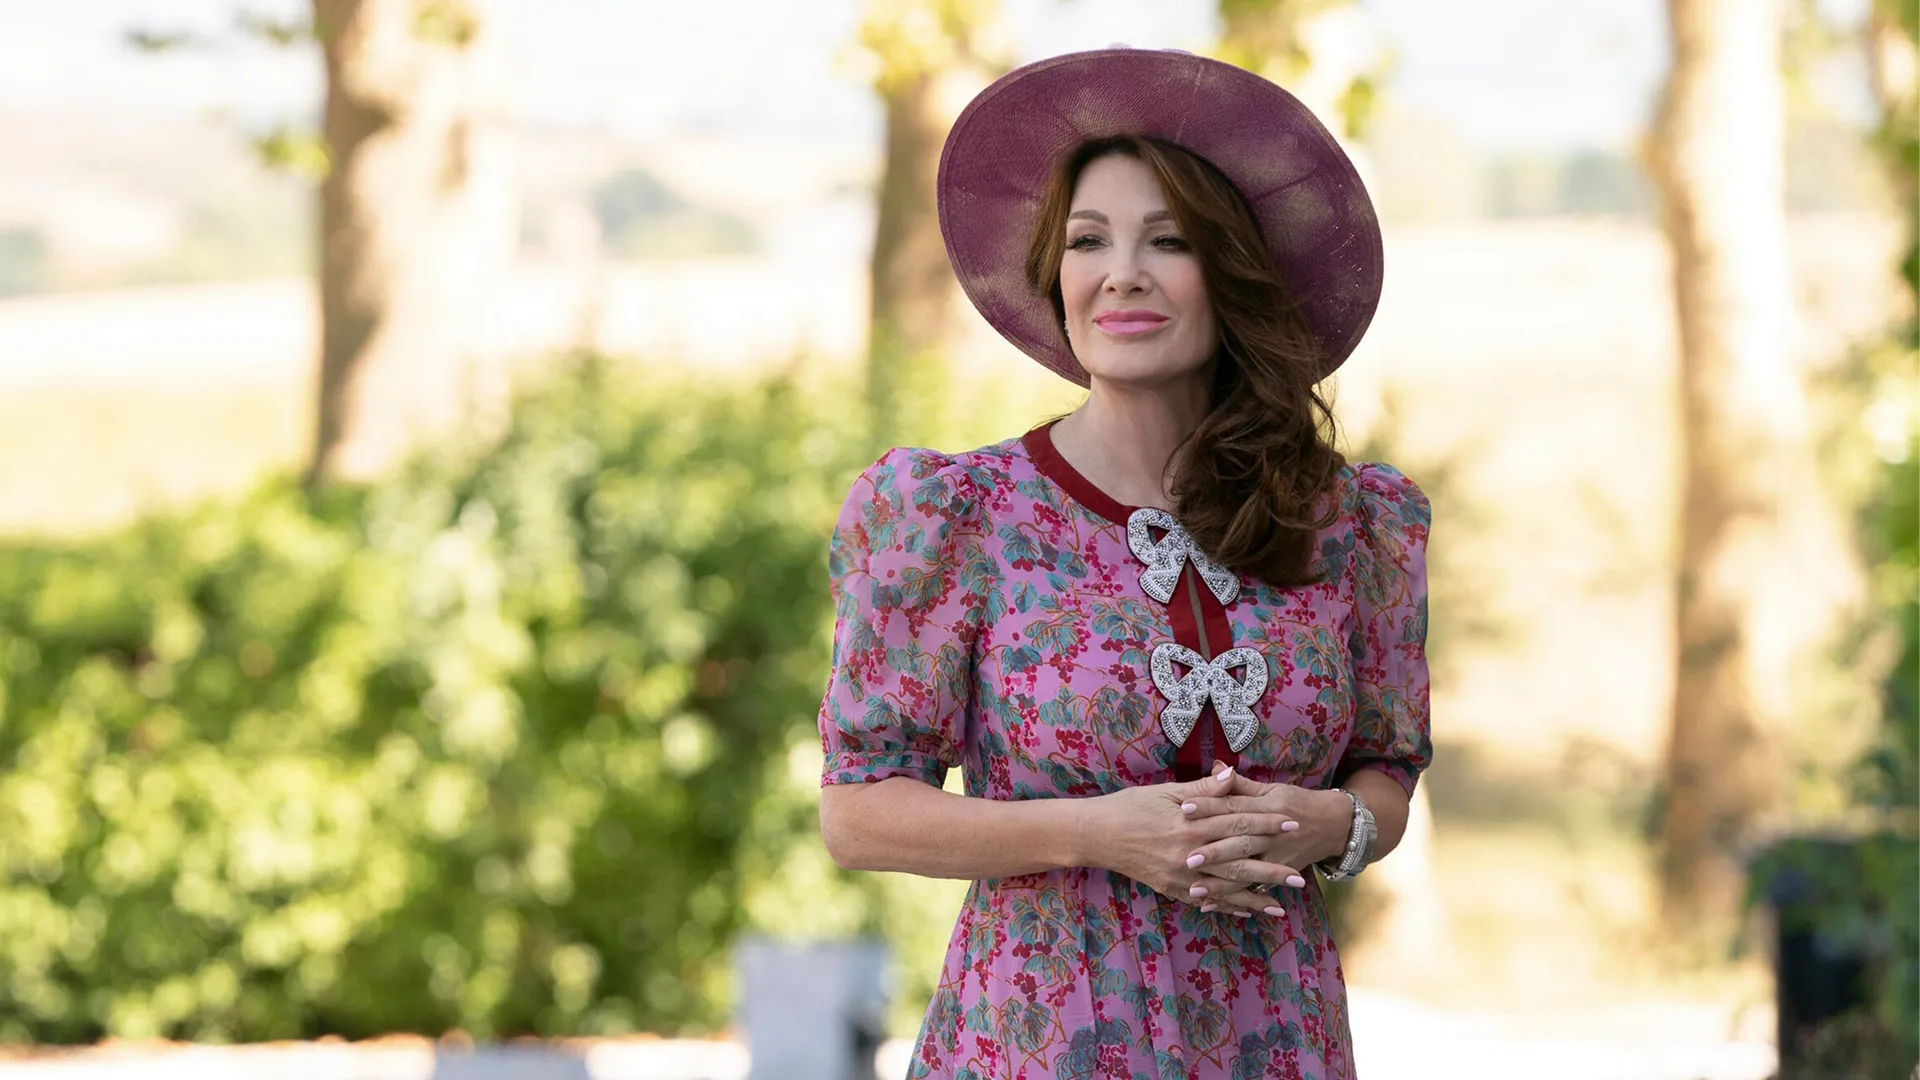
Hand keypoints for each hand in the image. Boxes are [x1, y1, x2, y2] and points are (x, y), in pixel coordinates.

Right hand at [1083, 765, 1298, 914]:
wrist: (1098, 835)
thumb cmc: (1131, 806)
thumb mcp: (1165, 791)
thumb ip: (1203, 789)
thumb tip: (1233, 774)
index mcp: (1190, 823)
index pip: (1237, 822)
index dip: (1266, 823)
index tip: (1292, 823)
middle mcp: (1188, 853)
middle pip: (1239, 861)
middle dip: (1271, 868)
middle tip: (1299, 876)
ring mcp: (1180, 876)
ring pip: (1226, 888)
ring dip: (1255, 896)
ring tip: (1282, 904)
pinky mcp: (1171, 889)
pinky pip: (1206, 901)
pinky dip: (1228, 906)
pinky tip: (1248, 912)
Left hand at [1179, 761, 1354, 913]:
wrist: (1332, 824)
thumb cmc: (1295, 802)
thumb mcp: (1271, 789)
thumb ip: (1241, 784)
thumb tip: (1216, 767)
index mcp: (1268, 806)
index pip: (1235, 806)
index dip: (1210, 806)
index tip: (1185, 808)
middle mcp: (1273, 833)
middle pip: (1240, 842)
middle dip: (1214, 852)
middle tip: (1187, 858)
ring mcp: (1277, 856)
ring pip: (1247, 871)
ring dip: (1221, 883)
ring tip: (1194, 890)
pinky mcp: (1280, 873)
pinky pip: (1255, 888)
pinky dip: (1236, 899)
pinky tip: (1212, 904)